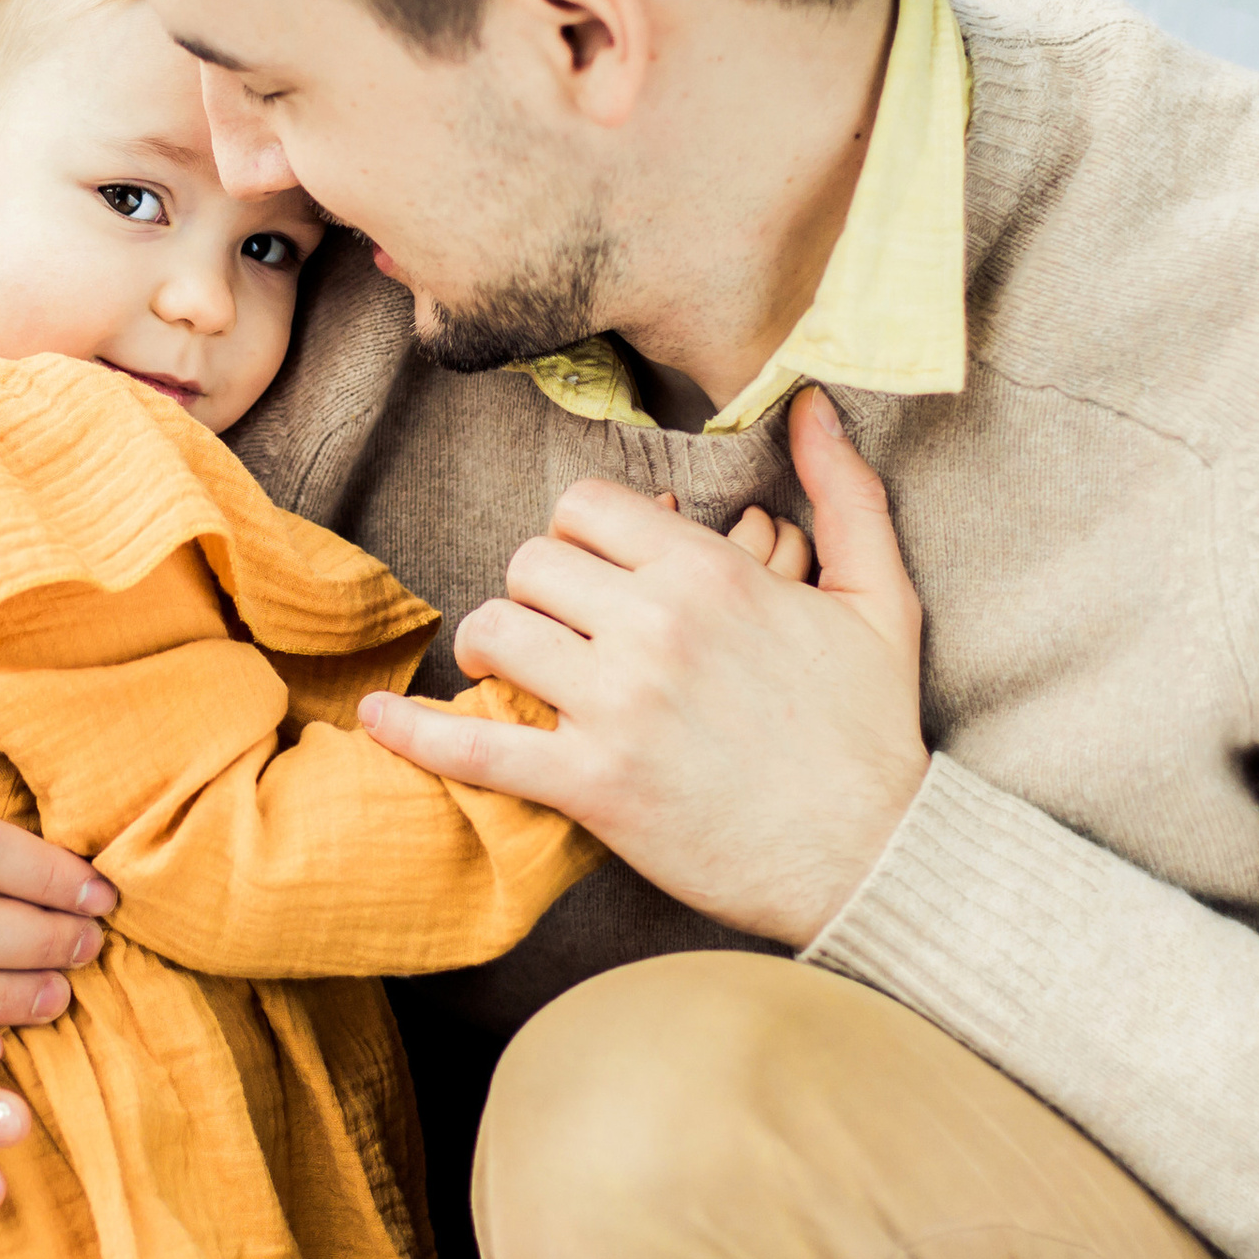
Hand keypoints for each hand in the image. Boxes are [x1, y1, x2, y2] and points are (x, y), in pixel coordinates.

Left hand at [359, 388, 928, 945]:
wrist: (874, 856)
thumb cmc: (872, 729)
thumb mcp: (880, 597)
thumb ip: (846, 491)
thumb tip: (810, 403)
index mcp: (708, 574)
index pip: (584, 507)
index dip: (575, 532)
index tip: (588, 569)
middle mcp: (655, 627)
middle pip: (530, 563)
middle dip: (532, 591)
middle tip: (548, 625)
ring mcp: (617, 706)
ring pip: (496, 633)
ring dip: (489, 649)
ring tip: (502, 668)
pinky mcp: (592, 784)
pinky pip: (476, 746)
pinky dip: (416, 734)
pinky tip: (378, 720)